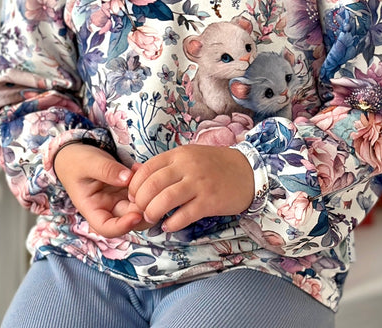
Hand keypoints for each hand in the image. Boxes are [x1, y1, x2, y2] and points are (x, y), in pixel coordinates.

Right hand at [54, 143, 150, 236]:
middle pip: (128, 220)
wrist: (74, 154)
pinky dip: (144, 181)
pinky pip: (140, 190)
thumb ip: (107, 170)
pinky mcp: (125, 189)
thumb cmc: (76, 161)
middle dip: (143, 210)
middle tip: (150, 191)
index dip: (123, 227)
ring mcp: (118, 199)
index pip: (107, 228)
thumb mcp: (88, 163)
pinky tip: (139, 167)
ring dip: (146, 195)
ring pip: (138, 207)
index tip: (136, 216)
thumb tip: (128, 178)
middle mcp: (107, 208)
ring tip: (143, 173)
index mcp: (92, 209)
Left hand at [128, 145, 254, 232]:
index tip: (134, 197)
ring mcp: (199, 183)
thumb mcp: (189, 157)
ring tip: (153, 220)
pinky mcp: (210, 201)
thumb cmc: (214, 165)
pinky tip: (169, 227)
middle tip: (141, 212)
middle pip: (152, 185)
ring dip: (153, 214)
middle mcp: (187, 166)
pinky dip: (172, 224)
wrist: (248, 171)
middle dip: (140, 202)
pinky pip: (184, 215)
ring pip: (165, 200)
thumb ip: (165, 165)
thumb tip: (135, 172)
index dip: (135, 186)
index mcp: (179, 154)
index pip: (146, 169)